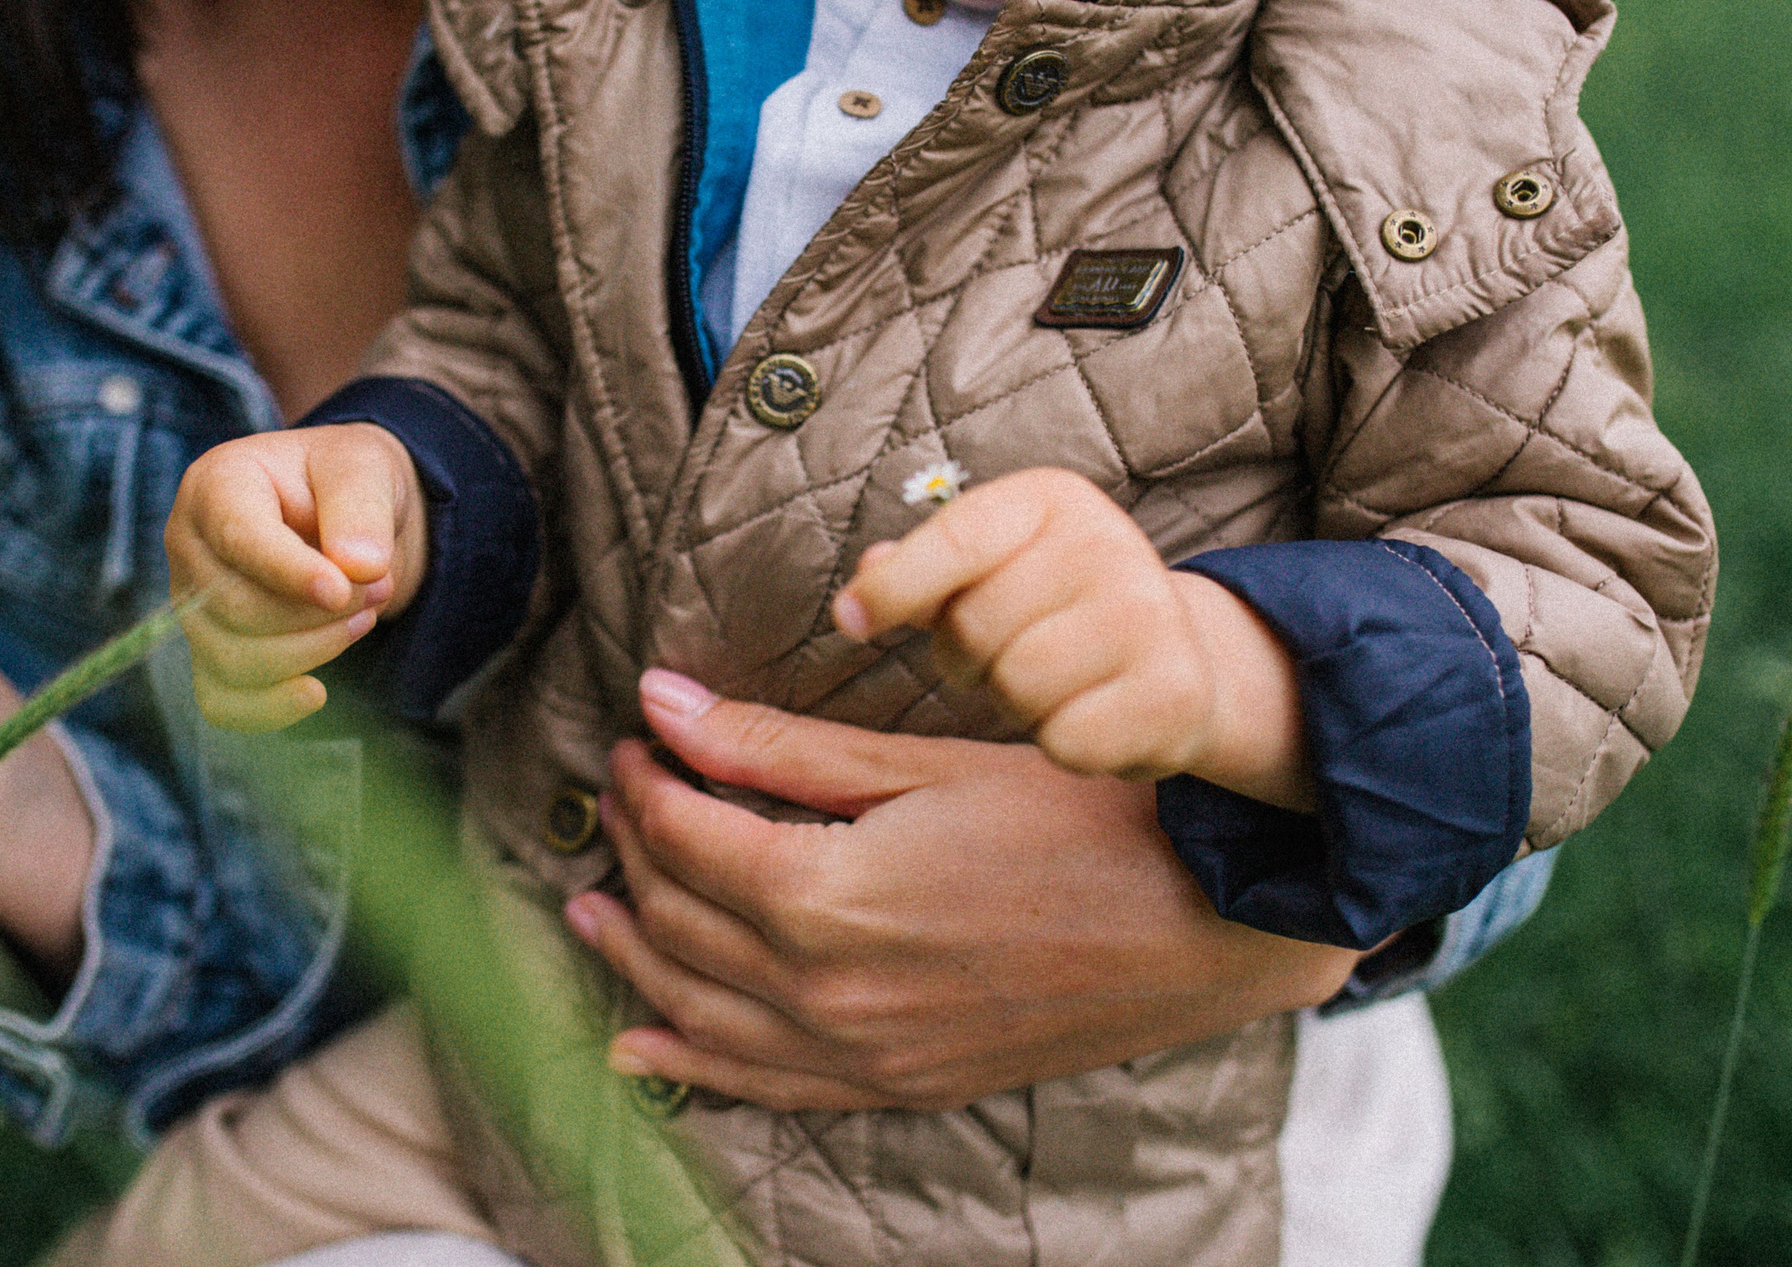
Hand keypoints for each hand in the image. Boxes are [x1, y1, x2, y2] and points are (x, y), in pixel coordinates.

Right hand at [166, 425, 427, 731]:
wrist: (345, 515)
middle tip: (380, 587)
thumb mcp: (365, 468)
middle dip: (319, 613)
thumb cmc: (346, 480)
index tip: (343, 590)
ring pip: (233, 660)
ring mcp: (192, 605)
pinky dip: (270, 708)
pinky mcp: (209, 651)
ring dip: (312, 651)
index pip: (237, 537)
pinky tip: (315, 692)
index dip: (289, 571)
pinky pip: (221, 701)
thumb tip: (360, 566)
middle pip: (237, 608)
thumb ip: (362, 508)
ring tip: (363, 615)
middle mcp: (189, 546)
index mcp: (217, 484)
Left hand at [562, 672, 1360, 1111]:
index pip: (688, 839)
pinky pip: (764, 1087)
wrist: (1199, 919)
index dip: (648, 784)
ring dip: (636, 956)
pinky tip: (643, 1047)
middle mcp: (828, 994)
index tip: (636, 740)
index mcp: (827, 898)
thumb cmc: (1071, 817)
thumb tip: (662, 703)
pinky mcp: (899, 1086)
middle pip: (683, 920)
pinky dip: (693, 1065)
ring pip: (701, 1011)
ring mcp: (861, 1055)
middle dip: (637, 851)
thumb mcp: (918, 762)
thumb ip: (775, 746)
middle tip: (625, 796)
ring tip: (591, 907)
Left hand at [834, 467, 1310, 809]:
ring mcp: (1149, 617)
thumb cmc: (1056, 607)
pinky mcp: (1175, 692)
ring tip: (1052, 681)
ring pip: (1018, 687)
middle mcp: (1108, 545)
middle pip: (974, 627)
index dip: (893, 587)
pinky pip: (1067, 741)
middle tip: (1007, 653)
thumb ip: (922, 570)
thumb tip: (865, 577)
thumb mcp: (991, 565)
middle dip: (968, 660)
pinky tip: (1092, 715)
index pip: (955, 539)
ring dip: (1016, 703)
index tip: (847, 621)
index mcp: (1051, 500)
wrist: (1178, 655)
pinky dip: (1064, 744)